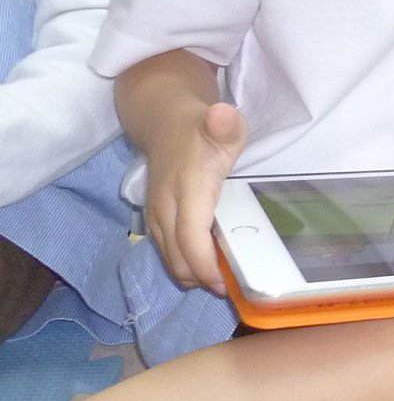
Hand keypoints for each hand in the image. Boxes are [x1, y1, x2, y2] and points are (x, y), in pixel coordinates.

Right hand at [143, 102, 248, 294]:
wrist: (165, 124)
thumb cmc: (202, 129)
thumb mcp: (223, 123)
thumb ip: (225, 124)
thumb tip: (221, 114)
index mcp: (186, 189)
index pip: (190, 238)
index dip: (206, 265)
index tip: (226, 282)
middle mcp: (165, 208)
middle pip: (179, 258)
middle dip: (204, 279)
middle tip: (234, 286)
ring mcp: (155, 217)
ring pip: (171, 260)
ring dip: (194, 275)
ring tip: (223, 279)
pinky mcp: (153, 221)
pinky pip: (167, 253)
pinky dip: (185, 265)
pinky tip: (207, 266)